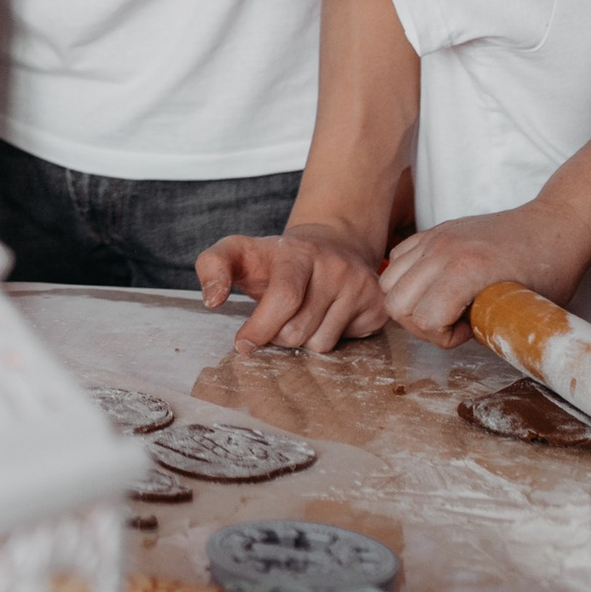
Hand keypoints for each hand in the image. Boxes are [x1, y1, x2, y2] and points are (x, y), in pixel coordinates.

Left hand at [196, 224, 388, 352]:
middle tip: (276, 321)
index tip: (243, 344)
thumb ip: (212, 265)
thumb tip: (212, 299)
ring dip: (304, 340)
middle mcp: (334, 265)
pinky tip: (328, 317)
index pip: (284, 297)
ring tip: (304, 315)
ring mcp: (361, 284)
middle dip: (278, 336)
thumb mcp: (239, 252)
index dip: (261, 327)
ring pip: (322, 344)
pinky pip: (349, 345)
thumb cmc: (276, 259)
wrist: (331, 246)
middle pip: (298, 330)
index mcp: (298, 252)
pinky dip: (331, 337)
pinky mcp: (378, 304)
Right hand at [379, 203, 590, 348]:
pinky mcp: (434, 231)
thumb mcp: (528, 310)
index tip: (471, 331)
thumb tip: (472, 345)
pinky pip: (397, 260)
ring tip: (441, 306)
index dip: (444, 337)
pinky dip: (406, 280)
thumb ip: (494, 330)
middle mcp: (443, 249)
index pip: (425, 318)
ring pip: (389, 282)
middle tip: (452, 325)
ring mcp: (435, 237)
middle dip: (420, 325)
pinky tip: (436, 287)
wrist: (554, 226)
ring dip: (409, 303)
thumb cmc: (550, 268)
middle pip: (396, 303)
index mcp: (467, 268)